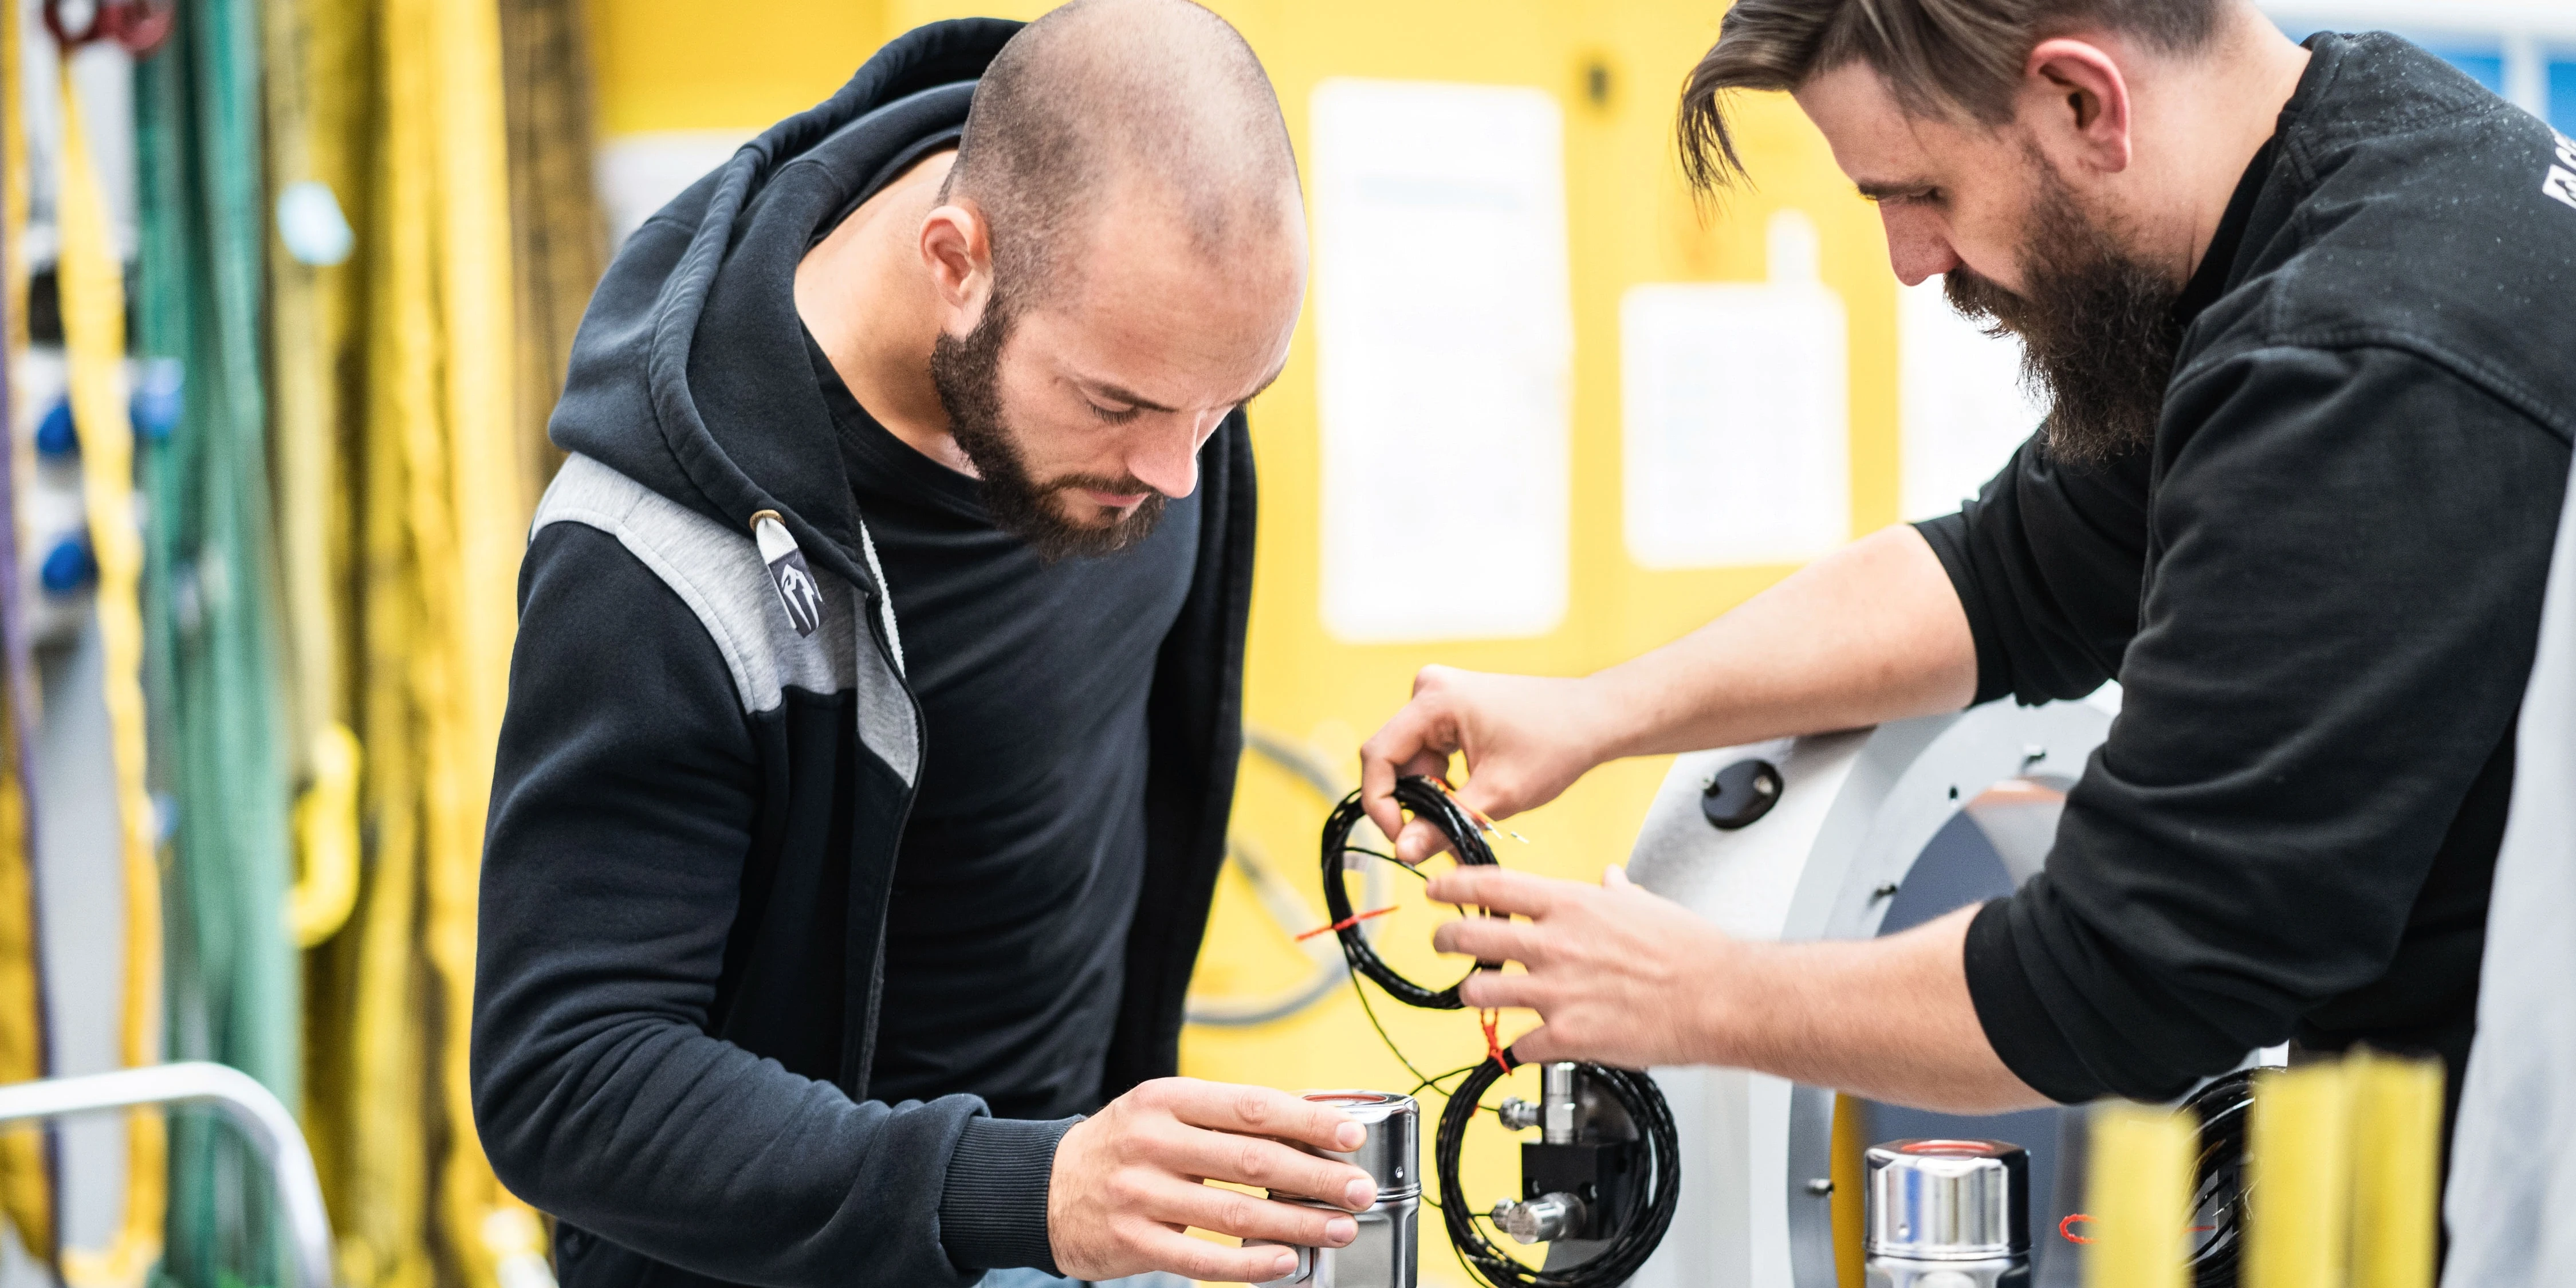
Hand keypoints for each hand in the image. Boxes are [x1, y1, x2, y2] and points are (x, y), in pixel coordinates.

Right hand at [1047, 1078, 1379, 1282]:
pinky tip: (1286, 1263)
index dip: (1308, 1121)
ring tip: (1338, 1228)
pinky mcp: (1132, 1241)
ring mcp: (1139, 1194)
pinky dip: (1250, 1265)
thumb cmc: (1123, 1147)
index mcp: (1166, 1099)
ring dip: (1296, 1224)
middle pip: (1251, 1161)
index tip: (1351, 1136)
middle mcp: (1152, 1142)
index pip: (1251, 1107)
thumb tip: (1311, 1116)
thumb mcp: (1164, 1111)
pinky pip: (1202, 1259)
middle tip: (1360, 1190)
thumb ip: (1227, 1115)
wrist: (1044, 1190)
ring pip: (1234, 1214)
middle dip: (1316, 1177)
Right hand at [1359, 667, 1616, 863]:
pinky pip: (1429, 752)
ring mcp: (1440, 696)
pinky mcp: (1451, 708)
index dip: (1381, 803)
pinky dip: (1443, 782)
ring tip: (1464, 823)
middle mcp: (1429, 689)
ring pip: (1412, 760)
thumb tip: (1402, 854)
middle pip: (1394, 759)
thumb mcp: (1497, 795)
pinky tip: (1470, 800)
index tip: (1401, 840)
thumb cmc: (1554, 747)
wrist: (1595, 718)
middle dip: (1412, 805)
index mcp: (1434, 701)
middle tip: (1436, 842)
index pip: (1377, 755)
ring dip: (1430, 797)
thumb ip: (1444, 824)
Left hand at [1427, 865, 1734, 1068]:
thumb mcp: (1646, 905)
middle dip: (1445, 940)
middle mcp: (1553, 945)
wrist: (1719, 997)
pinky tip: (1530, 1045)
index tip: (1436, 890)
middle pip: (1468, 938)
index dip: (1452, 887)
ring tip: (1479, 995)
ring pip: (1478, 993)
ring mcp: (1555, 992)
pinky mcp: (1566, 1037)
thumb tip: (1610, 880)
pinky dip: (1521, 1048)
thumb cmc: (1690, 952)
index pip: (1490, 887)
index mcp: (1570, 905)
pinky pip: (1518, 1046)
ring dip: (1474, 995)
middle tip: (1442, 943)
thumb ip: (1616, 893)